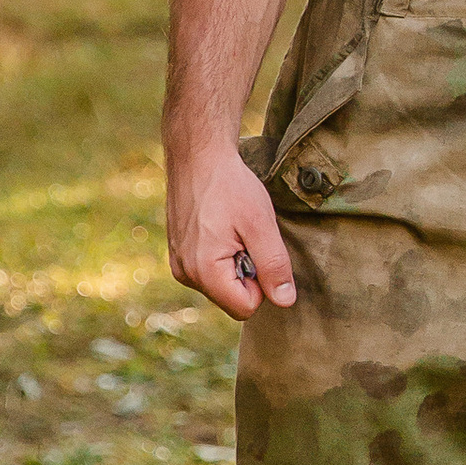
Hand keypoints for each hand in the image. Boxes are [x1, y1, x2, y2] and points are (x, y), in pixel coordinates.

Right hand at [167, 140, 296, 321]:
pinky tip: (221, 227)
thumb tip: (285, 301)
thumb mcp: (261, 225)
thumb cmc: (230, 187)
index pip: (246, 307)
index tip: (258, 248)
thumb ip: (274, 265)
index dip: (263, 283)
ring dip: (236, 262)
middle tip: (245, 236)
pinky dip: (222, 254)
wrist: (198, 157)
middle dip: (248, 273)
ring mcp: (179, 265)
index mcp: (204, 272)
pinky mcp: (179, 255)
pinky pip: (210, 271)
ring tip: (233, 229)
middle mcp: (186, 274)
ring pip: (223, 285)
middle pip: (233, 298)